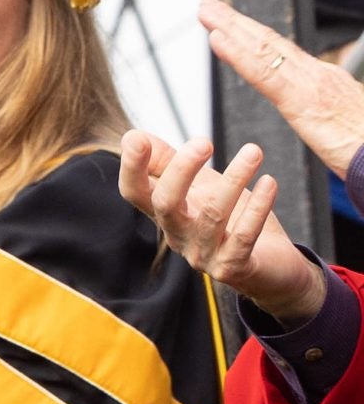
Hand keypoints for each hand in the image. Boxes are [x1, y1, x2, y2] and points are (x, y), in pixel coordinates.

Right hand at [118, 131, 322, 324]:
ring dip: (234, 179)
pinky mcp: (233, 267)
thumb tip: (134, 135)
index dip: (131, 167)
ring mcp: (204, 254)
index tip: (136, 139)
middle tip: (205, 142)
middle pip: (165, 203)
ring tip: (253, 151)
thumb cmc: (233, 222)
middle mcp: (179, 236)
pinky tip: (269, 182)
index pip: (135, 192)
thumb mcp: (199, 187)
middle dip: (181, 170)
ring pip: (212, 215)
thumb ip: (169, 163)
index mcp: (166, 215)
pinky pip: (245, 236)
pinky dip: (258, 208)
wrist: (273, 268)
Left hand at [201, 0, 363, 175]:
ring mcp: (311, 84)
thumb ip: (328, 113)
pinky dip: (237, 55)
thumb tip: (321, 113)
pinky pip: (263, 75)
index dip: (254, 35)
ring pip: (263, 50)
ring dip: (230, 27)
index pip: (282, 52)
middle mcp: (317, 75)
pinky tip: (216, 39)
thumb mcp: (346, 125)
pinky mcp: (304, 102)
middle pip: (269, 43)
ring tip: (205, 10)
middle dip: (236, 22)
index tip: (228, 22)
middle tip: (207, 4)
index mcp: (325, 80)